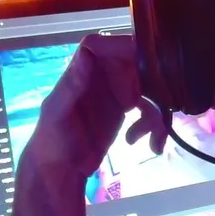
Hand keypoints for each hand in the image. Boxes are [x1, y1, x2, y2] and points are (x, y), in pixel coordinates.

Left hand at [24, 34, 166, 179]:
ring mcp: (116, 90)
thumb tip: (87, 54)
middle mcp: (101, 75)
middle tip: (162, 106)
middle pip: (135, 62)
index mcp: (82, 70)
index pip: (104, 44)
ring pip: (148, 85)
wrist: (60, 171)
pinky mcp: (126, 107)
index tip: (145, 61)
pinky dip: (155, 126)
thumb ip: (73, 84)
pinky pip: (150, 106)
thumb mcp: (58, 114)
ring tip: (155, 138)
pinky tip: (151, 145)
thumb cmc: (52, 141)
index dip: (124, 46)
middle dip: (154, 83)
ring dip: (158, 111)